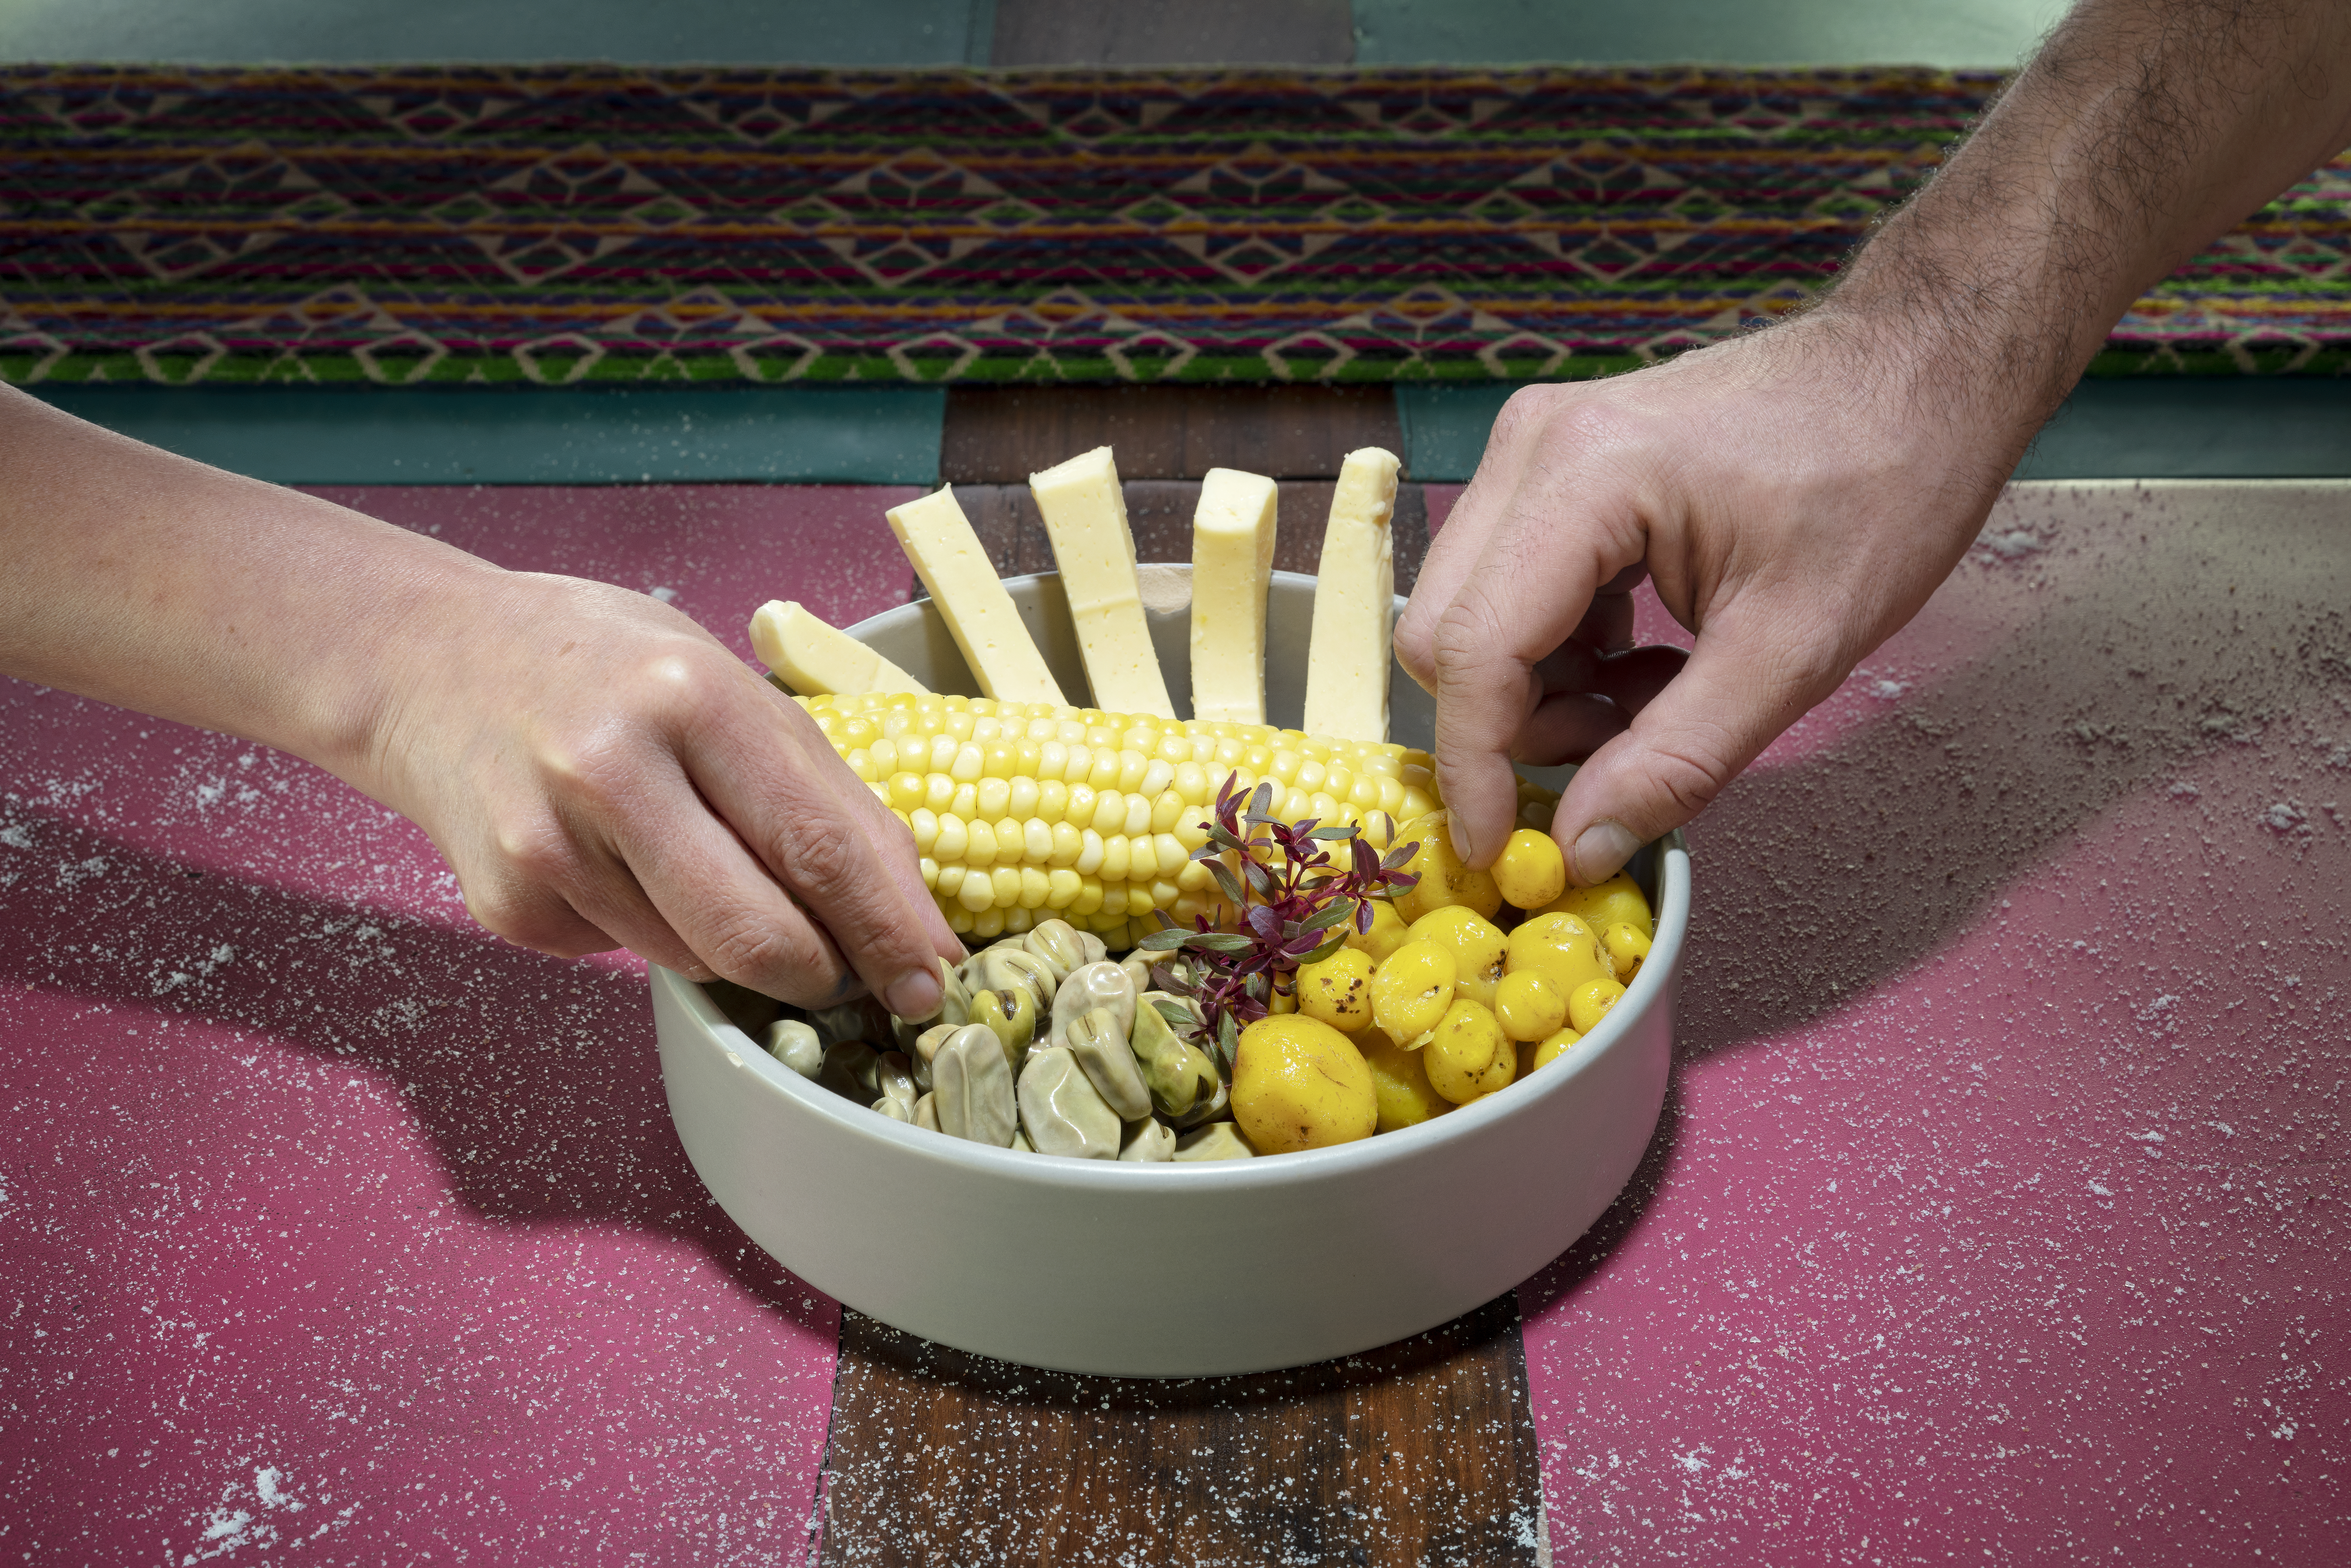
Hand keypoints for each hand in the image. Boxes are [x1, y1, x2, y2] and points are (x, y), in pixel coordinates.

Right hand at [360, 570, 960, 1013]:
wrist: (429, 663)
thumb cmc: (607, 668)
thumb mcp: (731, 689)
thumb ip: (828, 800)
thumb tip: (917, 923)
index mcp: (692, 699)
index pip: (820, 849)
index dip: (889, 932)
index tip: (929, 981)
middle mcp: (613, 772)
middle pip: (759, 936)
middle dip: (825, 975)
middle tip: (852, 975)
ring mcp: (549, 845)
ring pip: (699, 961)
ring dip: (737, 947)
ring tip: (706, 867)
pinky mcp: (510, 903)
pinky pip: (628, 955)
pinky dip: (654, 929)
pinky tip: (621, 861)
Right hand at [1394, 315, 2029, 885]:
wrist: (1918, 370)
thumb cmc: (1881, 485)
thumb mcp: (1793, 650)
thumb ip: (1677, 759)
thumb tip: (1578, 847)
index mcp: (1583, 477)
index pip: (1473, 648)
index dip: (1474, 765)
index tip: (1501, 850)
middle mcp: (1532, 448)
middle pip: (1444, 632)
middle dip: (1507, 725)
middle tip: (1608, 760)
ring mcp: (1537, 447)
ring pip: (1469, 614)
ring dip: (1538, 691)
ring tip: (1649, 704)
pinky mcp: (1556, 462)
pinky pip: (1508, 586)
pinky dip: (1559, 651)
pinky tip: (1645, 660)